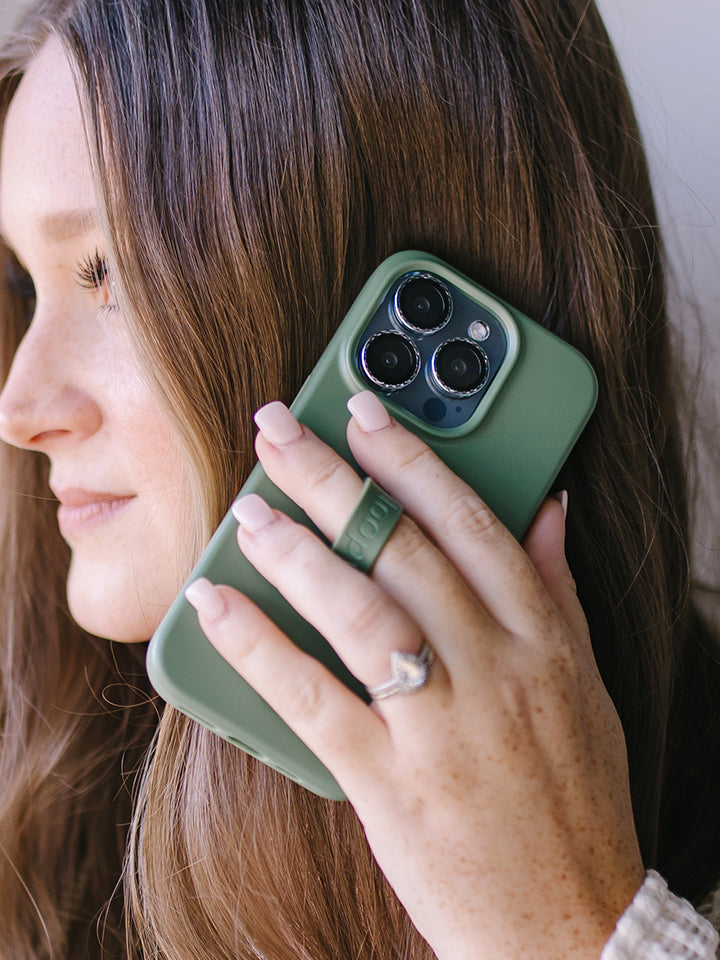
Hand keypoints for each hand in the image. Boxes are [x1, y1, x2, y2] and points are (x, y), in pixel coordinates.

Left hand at [185, 392, 643, 959]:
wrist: (575, 923)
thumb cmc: (577, 795)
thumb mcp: (587, 681)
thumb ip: (558, 587)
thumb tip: (547, 504)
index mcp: (544, 638)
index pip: (471, 521)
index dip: (412, 456)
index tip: (363, 408)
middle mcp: (495, 668)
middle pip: (402, 547)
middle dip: (332, 476)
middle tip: (277, 429)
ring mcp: (442, 726)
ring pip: (358, 608)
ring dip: (293, 547)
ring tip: (245, 507)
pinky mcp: (390, 785)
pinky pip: (312, 699)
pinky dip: (257, 643)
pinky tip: (214, 602)